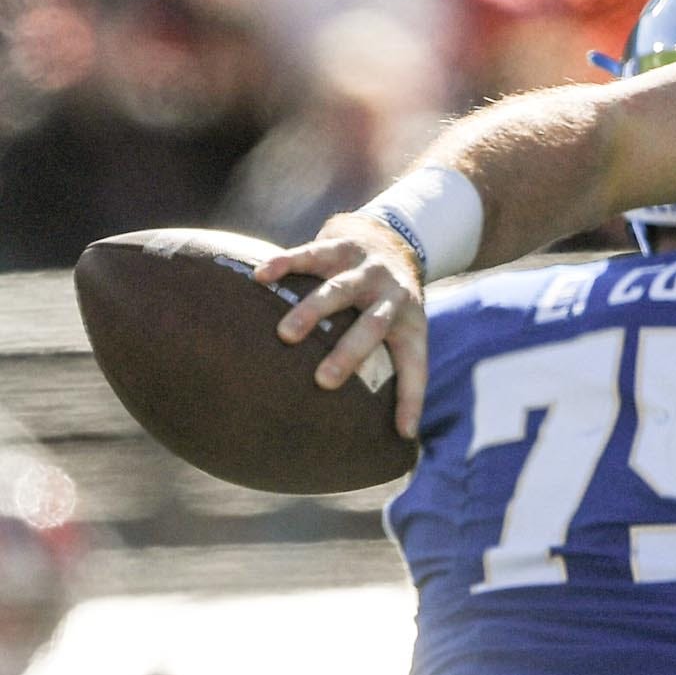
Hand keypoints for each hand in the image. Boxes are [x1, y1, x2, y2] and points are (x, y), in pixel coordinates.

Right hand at [254, 212, 430, 437]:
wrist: (396, 239)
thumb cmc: (391, 304)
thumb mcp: (406, 331)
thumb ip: (397, 373)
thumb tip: (402, 435)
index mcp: (409, 324)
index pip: (415, 365)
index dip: (412, 399)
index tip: (404, 432)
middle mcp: (391, 297)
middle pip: (373, 326)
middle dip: (349, 353)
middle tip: (323, 381)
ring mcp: (365, 270)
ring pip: (339, 289)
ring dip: (313, 311)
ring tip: (285, 336)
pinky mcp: (339, 246)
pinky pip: (310, 254)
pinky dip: (285, 264)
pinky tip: (260, 278)